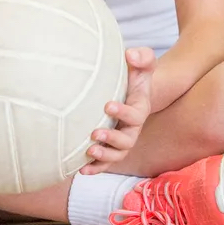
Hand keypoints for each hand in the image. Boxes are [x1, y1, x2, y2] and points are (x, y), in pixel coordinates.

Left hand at [81, 47, 155, 173]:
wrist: (131, 90)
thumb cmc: (134, 75)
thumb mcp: (142, 63)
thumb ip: (142, 57)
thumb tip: (130, 54)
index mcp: (140, 108)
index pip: (136, 115)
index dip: (123, 112)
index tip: (107, 105)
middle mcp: (133, 128)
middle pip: (128, 140)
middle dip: (112, 139)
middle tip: (95, 133)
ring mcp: (122, 139)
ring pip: (117, 155)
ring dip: (104, 155)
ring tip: (89, 150)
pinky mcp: (110, 147)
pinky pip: (105, 163)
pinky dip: (95, 168)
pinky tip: (81, 169)